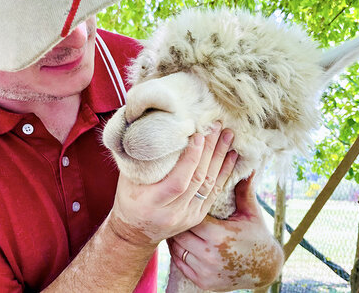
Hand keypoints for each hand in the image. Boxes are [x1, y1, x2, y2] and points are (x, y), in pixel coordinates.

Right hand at [109, 123, 238, 246]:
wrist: (135, 232)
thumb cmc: (128, 199)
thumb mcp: (127, 180)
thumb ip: (142, 160)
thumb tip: (152, 129)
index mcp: (152, 203)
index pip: (179, 181)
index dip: (191, 158)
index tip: (198, 135)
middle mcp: (172, 213)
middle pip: (197, 179)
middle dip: (209, 151)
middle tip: (216, 127)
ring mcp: (187, 216)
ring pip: (209, 185)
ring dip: (220, 158)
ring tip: (227, 135)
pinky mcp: (197, 216)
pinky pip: (214, 192)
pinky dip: (224, 172)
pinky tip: (231, 156)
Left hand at [168, 173, 283, 290]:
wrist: (264, 268)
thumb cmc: (256, 235)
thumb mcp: (251, 212)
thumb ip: (243, 189)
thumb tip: (247, 164)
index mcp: (220, 236)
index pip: (190, 218)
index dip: (186, 208)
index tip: (184, 200)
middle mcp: (210, 256)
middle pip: (180, 234)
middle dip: (178, 222)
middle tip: (174, 210)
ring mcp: (205, 272)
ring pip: (177, 249)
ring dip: (175, 237)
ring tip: (175, 223)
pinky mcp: (203, 282)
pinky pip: (180, 264)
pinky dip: (178, 253)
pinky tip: (181, 241)